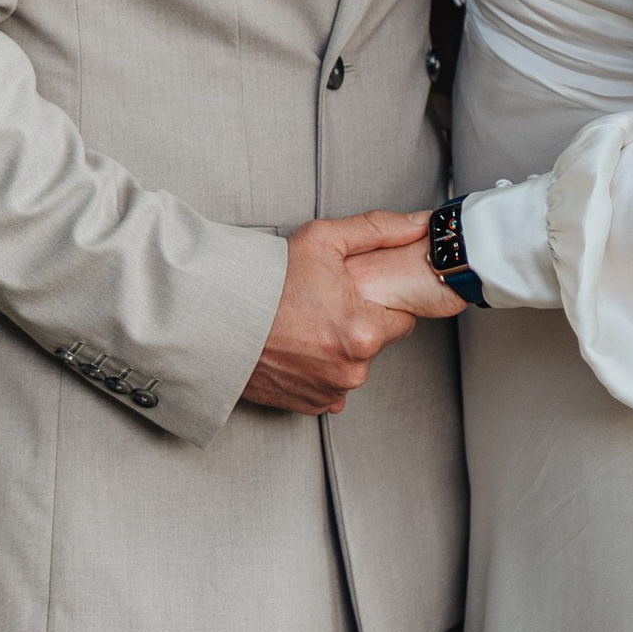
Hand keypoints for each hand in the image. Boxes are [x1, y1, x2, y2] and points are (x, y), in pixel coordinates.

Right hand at [241, 210, 453, 416]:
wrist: (215, 318)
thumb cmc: (263, 283)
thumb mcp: (323, 240)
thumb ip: (378, 230)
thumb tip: (417, 225)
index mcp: (362, 332)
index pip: (401, 319)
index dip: (378, 302)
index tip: (354, 294)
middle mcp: (350, 370)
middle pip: (374, 343)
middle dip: (356, 325)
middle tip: (322, 305)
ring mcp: (329, 392)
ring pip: (351, 366)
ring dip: (336, 350)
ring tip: (304, 325)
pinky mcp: (308, 406)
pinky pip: (328, 387)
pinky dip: (317, 371)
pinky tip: (296, 349)